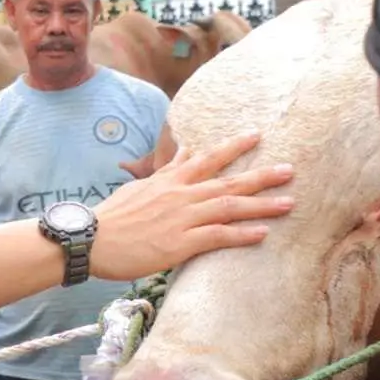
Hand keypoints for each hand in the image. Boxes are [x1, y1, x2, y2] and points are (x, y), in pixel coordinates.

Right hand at [88, 132, 293, 281]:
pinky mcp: (179, 243)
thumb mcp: (139, 186)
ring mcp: (181, 218)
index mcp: (169, 181)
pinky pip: (217, 236)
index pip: (206, 158)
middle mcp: (180, 195)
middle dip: (261, 175)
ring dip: (261, 204)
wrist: (90, 239)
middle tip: (290, 169)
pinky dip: (241, 234)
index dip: (233, 146)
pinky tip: (262, 233)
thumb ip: (166, 172)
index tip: (256, 135)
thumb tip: (183, 153)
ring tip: (289, 202)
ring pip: (229, 206)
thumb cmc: (111, 217)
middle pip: (228, 181)